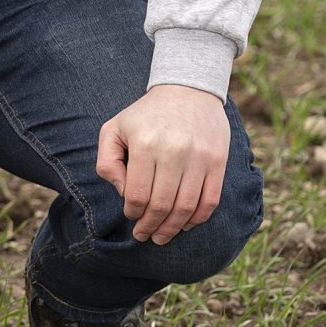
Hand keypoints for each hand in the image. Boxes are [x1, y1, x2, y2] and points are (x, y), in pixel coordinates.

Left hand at [96, 83, 230, 244]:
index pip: (138, 194)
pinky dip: (198, 218)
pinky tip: (186, 224)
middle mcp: (174, 152)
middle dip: (151, 227)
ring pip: (186, 207)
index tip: (131, 219)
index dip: (133, 213)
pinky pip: (210, 200)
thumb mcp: (114, 128)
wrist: (188, 90)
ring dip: (173, 228)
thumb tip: (122, 192)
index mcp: (145, 144)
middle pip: (162, 205)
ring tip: (163, 236)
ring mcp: (199, 158)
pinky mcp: (218, 161)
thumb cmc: (145, 115)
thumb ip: (107, 161)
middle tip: (145, 236)